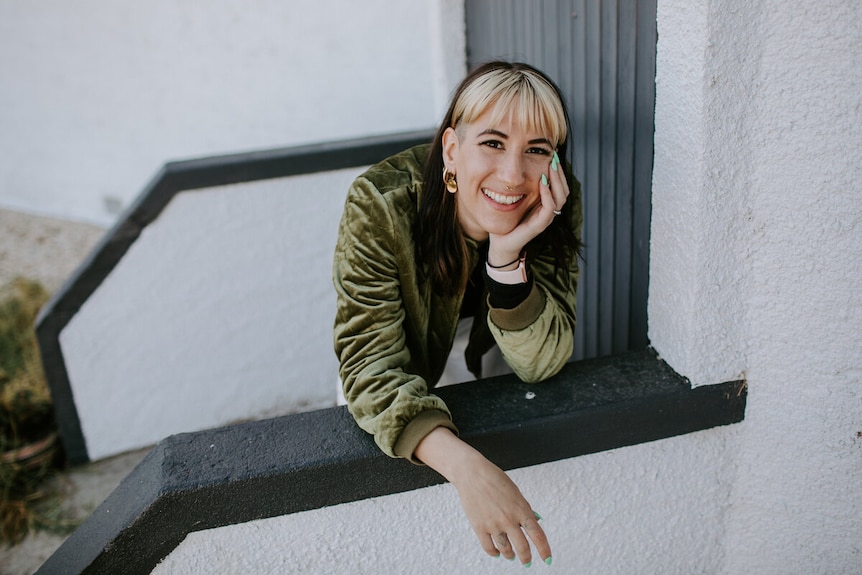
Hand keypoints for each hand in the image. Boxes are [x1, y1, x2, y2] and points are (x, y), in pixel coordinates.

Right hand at [415, 427, 551, 565]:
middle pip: (522, 547)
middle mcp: (509, 519)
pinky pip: (489, 548)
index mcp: (521, 509)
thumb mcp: (515, 493)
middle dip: (526, 558)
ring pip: (506, 550)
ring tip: (511, 556)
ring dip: (510, 555)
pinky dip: (494, 553)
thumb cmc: (496, 480)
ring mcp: (493, 524)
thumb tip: (534, 524)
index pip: (537, 534)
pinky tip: (497, 552)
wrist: (472, 473)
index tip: (547, 559)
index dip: (544, 550)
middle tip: (527, 561)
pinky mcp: (479, 527)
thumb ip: (524, 510)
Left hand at [487, 151, 570, 267]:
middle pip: (564, 189)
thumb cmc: (506, 220)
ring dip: (556, 180)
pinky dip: (548, 194)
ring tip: (550, 167)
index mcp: (545, 204)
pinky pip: (550, 208)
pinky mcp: (539, 225)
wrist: (499, 242)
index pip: (559, 186)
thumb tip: (522, 162)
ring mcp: (545, 219)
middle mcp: (549, 211)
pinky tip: (542, 182)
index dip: (558, 171)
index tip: (552, 154)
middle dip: (559, 172)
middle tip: (553, 156)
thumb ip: (522, 184)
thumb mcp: (515, 198)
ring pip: (561, 197)